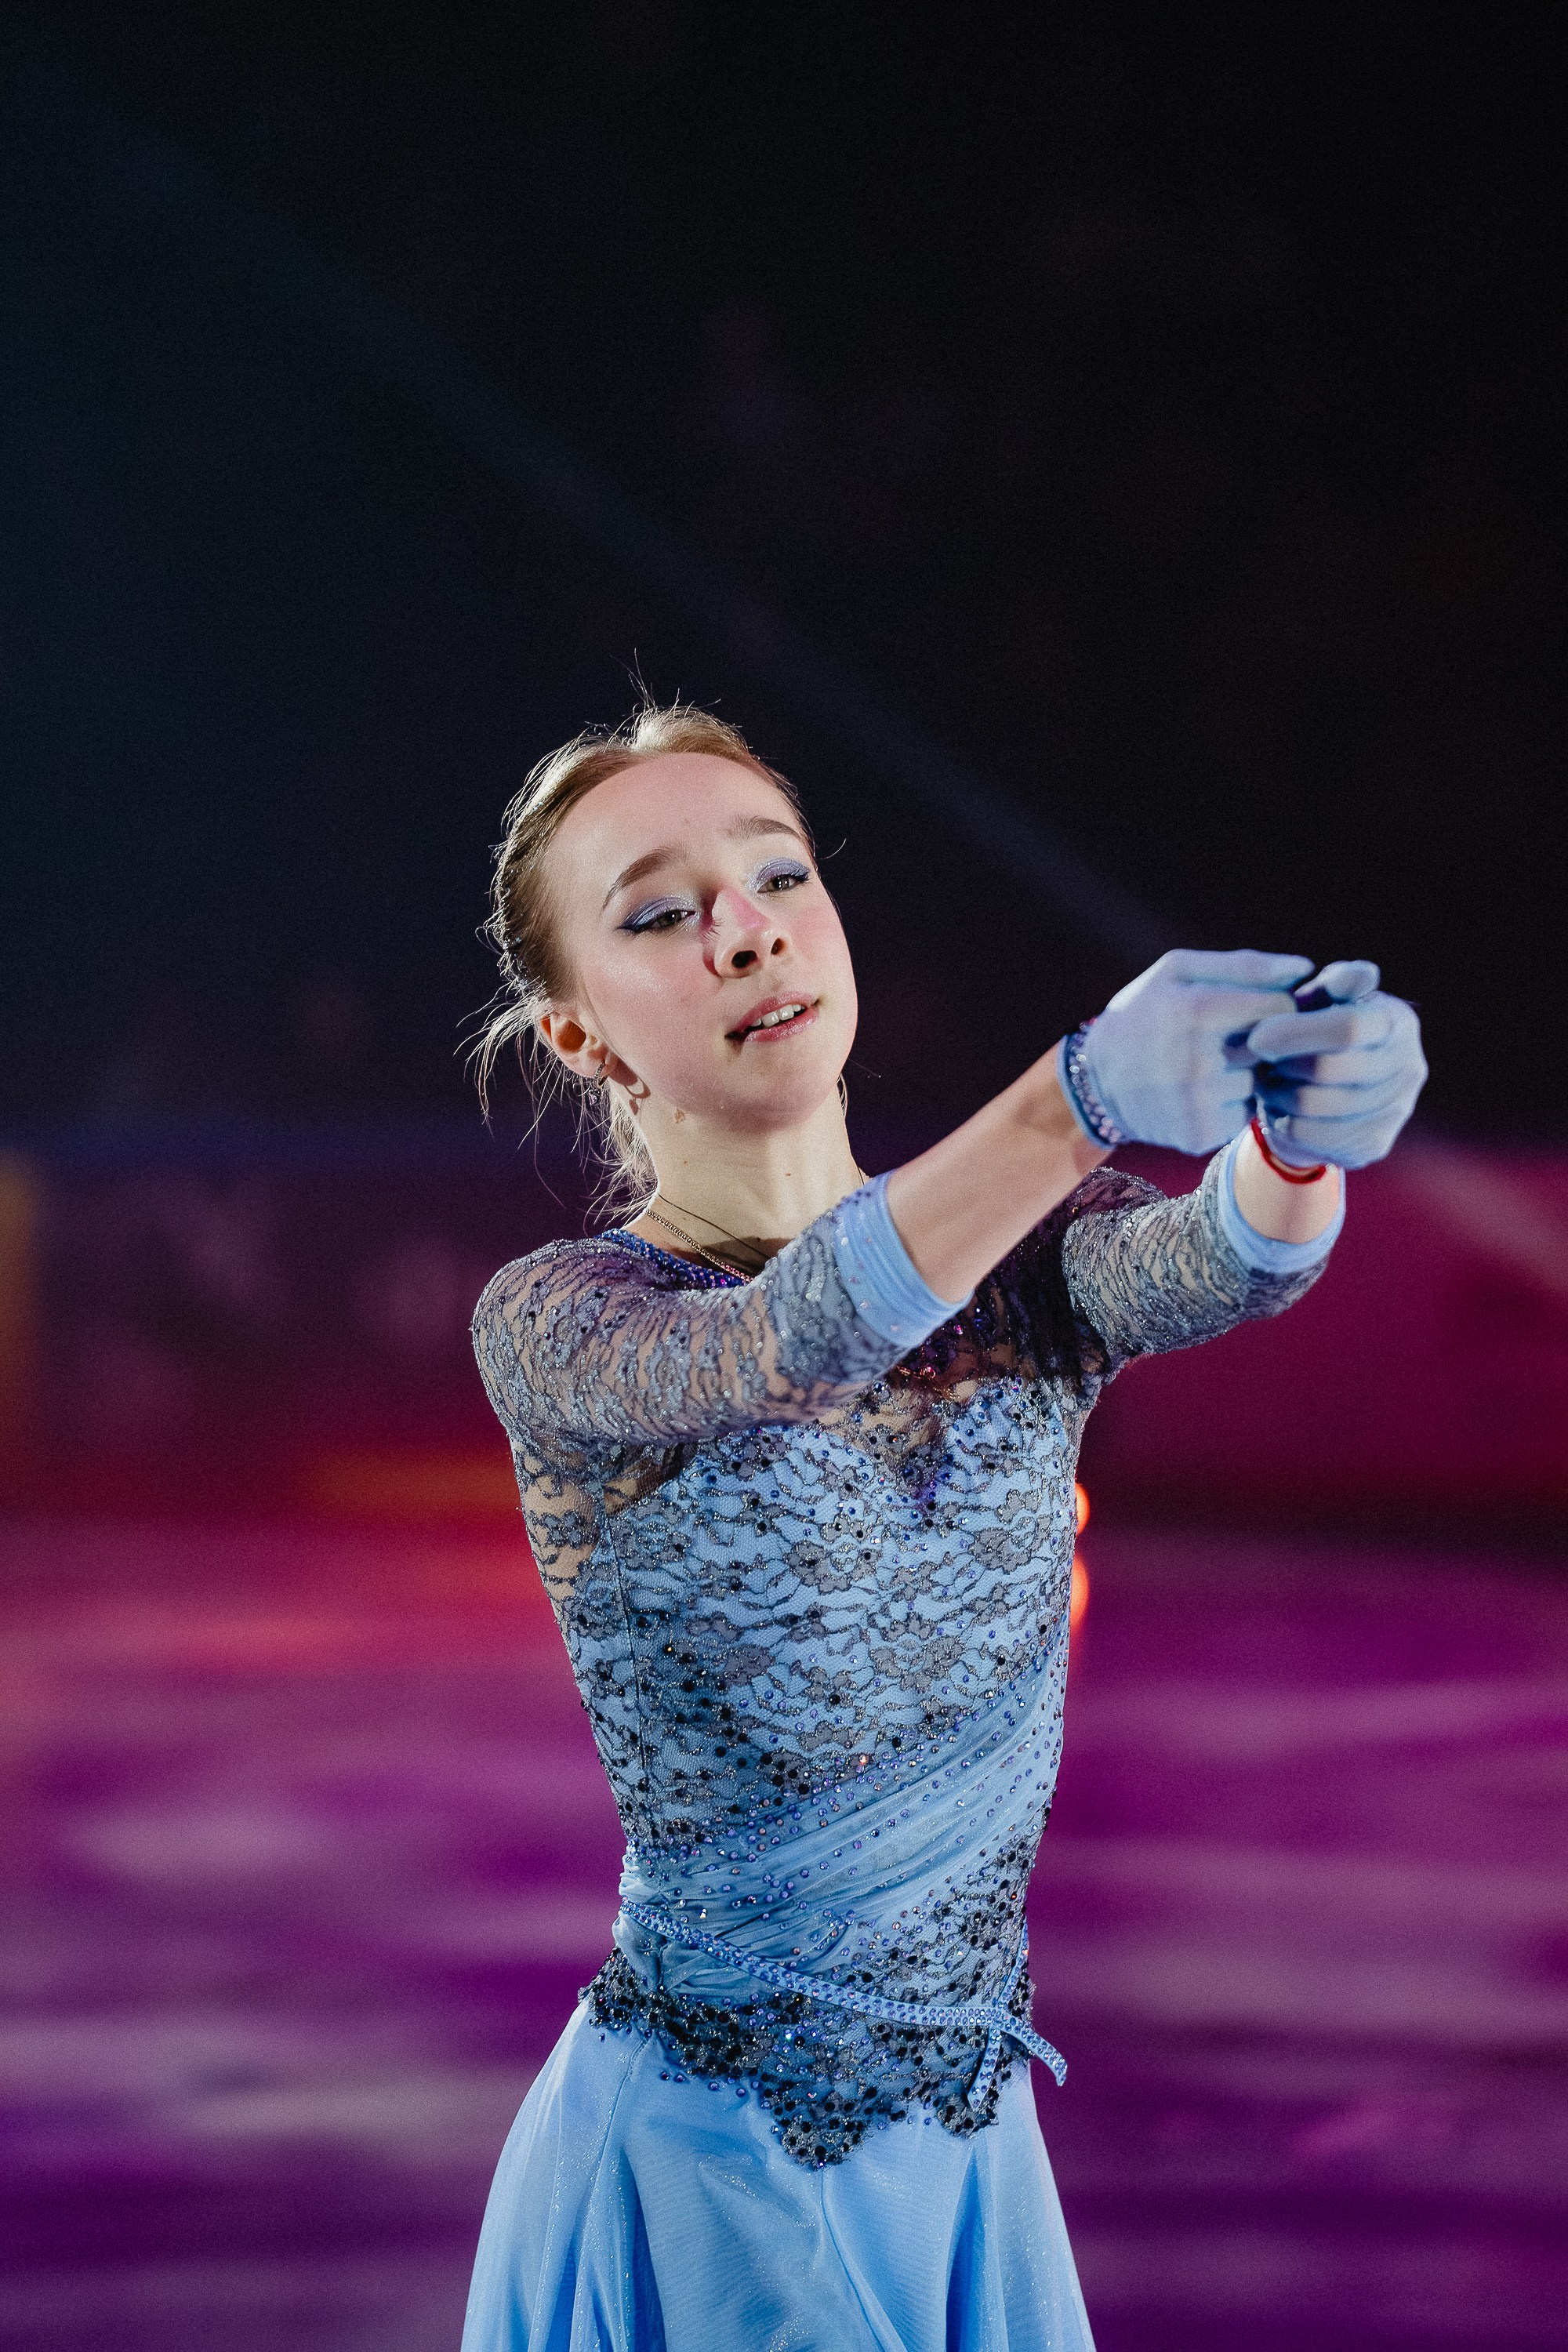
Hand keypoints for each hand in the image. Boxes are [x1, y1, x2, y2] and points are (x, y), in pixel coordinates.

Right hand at [1075, 949, 1312, 1152]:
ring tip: (1209, 1065)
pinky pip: (1243, 1114)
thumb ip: (1243, 965)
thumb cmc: (1144, 1013)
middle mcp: (1197, 1061)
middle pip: (1274, 1048)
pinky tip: (1203, 1092)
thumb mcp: (1179, 972)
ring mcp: (1198, 1104)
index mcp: (1195, 1010)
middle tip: (1227, 1037)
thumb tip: (1305, 969)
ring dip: (1246, 1074)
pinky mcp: (1199, 1135)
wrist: (1096, 1079)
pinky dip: (1231, 1103)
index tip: (1257, 1006)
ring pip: (1260, 1083)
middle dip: (1260, 1040)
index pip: (1280, 1006)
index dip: (1275, 1004)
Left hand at [1246, 961, 1426, 1168]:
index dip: (1296, 1031)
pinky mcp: (1374, 1144)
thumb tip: (1362, 975)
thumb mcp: (1322, 999)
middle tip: (1259, 1060)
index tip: (1257, 1036)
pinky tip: (1279, 1106)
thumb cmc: (1317, 1030)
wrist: (1323, 1090)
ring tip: (1268, 1079)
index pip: (1349, 1027)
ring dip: (1277, 1092)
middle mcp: (1409, 1066)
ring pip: (1313, 1105)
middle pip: (1328, 1069)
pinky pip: (1310, 1135)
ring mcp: (1396, 1109)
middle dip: (1283, 1063)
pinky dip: (1283, 1120)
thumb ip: (1336, 983)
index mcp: (1398, 1022)